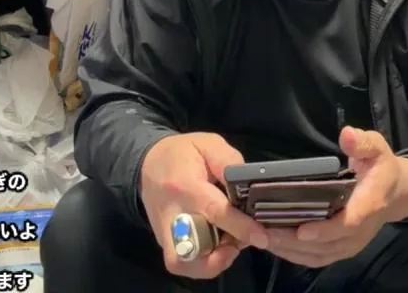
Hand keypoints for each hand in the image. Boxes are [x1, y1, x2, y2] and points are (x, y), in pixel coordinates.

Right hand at [140, 133, 269, 279]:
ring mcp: (165, 232)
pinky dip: (203, 262)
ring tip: (230, 246)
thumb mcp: (208, 144)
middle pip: (191, 251)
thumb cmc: (182, 153)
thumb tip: (248, 183)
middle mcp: (173, 214)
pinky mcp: (164, 242)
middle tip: (241, 241)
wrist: (147, 164)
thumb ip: (229, 161)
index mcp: (187, 186)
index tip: (260, 236)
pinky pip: (182, 263)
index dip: (239, 226)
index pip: (214, 211)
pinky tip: (219, 247)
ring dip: (212, 262)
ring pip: (183, 263)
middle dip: (221, 255)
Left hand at [265, 127, 407, 268]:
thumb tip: (347, 135)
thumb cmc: (381, 168)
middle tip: (262, 232)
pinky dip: (294, 255)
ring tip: (261, 237)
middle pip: (326, 244)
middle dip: (293, 241)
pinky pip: (316, 258)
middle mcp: (360, 230)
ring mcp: (350, 244)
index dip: (325, 230)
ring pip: (318, 255)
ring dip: (289, 250)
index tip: (301, 230)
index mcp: (370, 205)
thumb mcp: (377, 148)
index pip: (349, 224)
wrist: (395, 193)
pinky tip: (273, 244)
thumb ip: (363, 142)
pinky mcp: (341, 249)